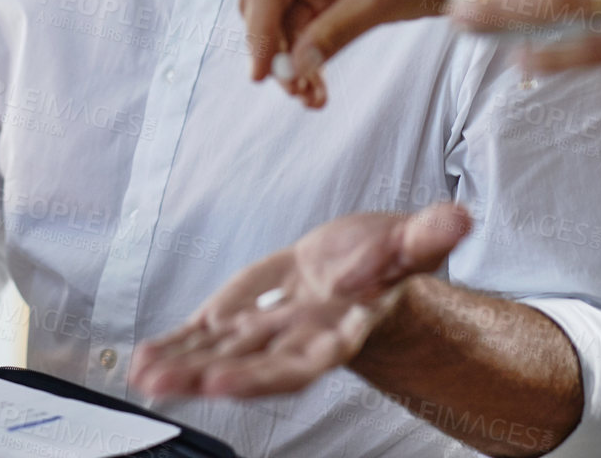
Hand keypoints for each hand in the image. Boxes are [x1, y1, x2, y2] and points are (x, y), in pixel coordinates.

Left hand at [130, 204, 470, 398]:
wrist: (370, 267)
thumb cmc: (393, 262)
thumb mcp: (413, 244)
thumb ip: (428, 236)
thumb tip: (459, 218)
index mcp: (338, 332)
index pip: (298, 361)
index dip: (260, 373)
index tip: (222, 381)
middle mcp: (298, 341)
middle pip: (248, 365)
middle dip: (204, 374)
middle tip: (161, 383)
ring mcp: (268, 331)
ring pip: (220, 353)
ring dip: (180, 364)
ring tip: (141, 374)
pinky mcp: (247, 316)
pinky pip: (207, 336)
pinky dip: (177, 345)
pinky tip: (146, 356)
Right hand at [239, 0, 445, 106]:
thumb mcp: (379, 0)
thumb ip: (333, 32)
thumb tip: (296, 67)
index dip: (258, 35)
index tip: (261, 75)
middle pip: (267, 8)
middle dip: (276, 52)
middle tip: (294, 89)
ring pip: (285, 26)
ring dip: (294, 63)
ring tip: (310, 97)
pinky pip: (307, 30)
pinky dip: (310, 58)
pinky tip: (317, 86)